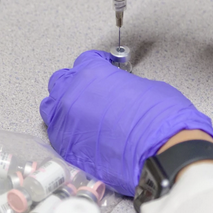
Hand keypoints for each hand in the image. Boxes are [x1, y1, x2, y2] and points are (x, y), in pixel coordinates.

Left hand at [40, 50, 212, 195]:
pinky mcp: (65, 147)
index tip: (102, 65)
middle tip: (89, 89)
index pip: (85, 59)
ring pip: (51, 106)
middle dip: (74, 82)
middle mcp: (72, 94)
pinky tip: (82, 134)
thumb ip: (123, 85)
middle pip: (61, 80)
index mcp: (92, 73)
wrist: (161, 153)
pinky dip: (67, 131)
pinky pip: (56, 133)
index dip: (96, 62)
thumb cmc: (159, 120)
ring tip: (80, 112)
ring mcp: (65, 121)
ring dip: (63, 105)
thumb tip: (121, 91)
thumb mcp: (146, 88)